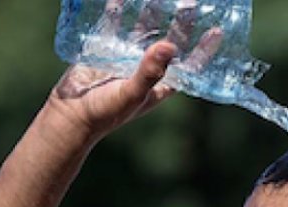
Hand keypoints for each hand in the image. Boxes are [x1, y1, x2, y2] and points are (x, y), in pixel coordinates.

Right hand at [47, 0, 221, 140]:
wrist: (71, 114)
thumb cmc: (106, 112)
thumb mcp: (133, 94)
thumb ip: (151, 72)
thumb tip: (170, 46)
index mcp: (159, 83)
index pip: (188, 65)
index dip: (203, 50)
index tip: (216, 31)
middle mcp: (146, 67)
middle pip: (169, 40)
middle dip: (181, 22)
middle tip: (191, 2)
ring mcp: (126, 55)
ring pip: (144, 28)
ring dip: (152, 11)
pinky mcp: (105, 47)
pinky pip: (113, 22)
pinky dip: (117, 8)